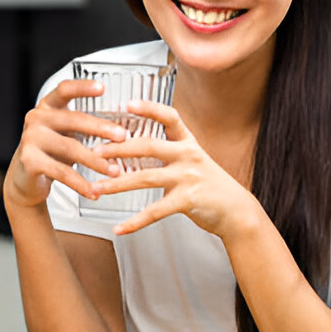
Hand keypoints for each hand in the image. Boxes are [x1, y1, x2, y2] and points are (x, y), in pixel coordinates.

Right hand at [4, 79, 128, 209]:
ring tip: (115, 170)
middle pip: (73, 119)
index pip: (64, 90)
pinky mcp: (29, 161)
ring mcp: (30, 139)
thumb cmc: (52, 153)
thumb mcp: (66, 134)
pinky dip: (81, 184)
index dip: (83, 87)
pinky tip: (94, 191)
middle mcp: (36, 119)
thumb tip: (123, 132)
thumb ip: (86, 128)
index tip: (103, 88)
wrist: (25, 180)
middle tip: (122, 136)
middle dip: (101, 128)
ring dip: (96, 161)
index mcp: (47, 107)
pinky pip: (61, 172)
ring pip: (70, 147)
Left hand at [91, 99, 264, 237]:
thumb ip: (167, 152)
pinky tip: (119, 228)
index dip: (149, 108)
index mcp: (188, 142)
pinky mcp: (188, 200)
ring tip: (96, 187)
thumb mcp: (192, 160)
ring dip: (116, 183)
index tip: (127, 103)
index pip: (169, 117)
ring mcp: (189, 177)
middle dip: (117, 149)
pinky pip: (155, 211)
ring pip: (145, 177)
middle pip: (148, 146)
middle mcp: (188, 155)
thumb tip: (132, 146)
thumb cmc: (209, 184)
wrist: (236, 211)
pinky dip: (134, 222)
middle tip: (93, 152)